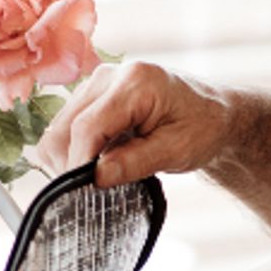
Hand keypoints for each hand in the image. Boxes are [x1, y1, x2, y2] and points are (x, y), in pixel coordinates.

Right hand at [36, 61, 229, 187]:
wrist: (212, 112)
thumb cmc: (202, 128)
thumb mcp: (177, 150)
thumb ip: (135, 162)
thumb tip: (96, 177)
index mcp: (134, 82)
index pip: (88, 127)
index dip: (79, 165)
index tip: (82, 195)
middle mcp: (109, 76)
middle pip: (64, 128)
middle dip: (70, 165)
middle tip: (91, 194)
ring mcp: (96, 84)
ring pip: (58, 130)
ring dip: (70, 160)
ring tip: (99, 179)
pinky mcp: (91, 96)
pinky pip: (65, 128)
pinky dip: (73, 152)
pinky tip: (98, 164)